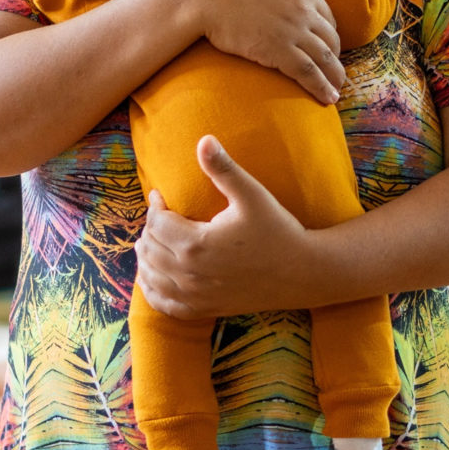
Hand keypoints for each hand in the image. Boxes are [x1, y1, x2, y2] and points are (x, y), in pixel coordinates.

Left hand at [134, 136, 313, 318]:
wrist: (302, 273)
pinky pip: (164, 305)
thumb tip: (204, 139)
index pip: (156, 223)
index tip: (160, 195)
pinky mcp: (204, 310)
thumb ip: (223, 168)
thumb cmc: (278, 230)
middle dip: (149, 229)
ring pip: (151, 276)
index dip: (154, 206)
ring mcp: (196, 296)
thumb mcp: (251, 195)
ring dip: (146, 257)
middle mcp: (190, 274)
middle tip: (160, 215)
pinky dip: (151, 290)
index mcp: (196, 244)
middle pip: (150, 249)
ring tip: (151, 240)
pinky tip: (152, 277)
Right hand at [178, 0, 344, 102]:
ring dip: (333, 77)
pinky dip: (321, 86)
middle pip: (330, 40)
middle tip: (334, 73)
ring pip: (323, 58)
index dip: (330, 34)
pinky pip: (308, 72)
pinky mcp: (277, 51)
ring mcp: (292, 32)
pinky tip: (327, 97)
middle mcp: (304, 12)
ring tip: (335, 91)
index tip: (327, 47)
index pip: (329, 18)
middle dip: (334, 59)